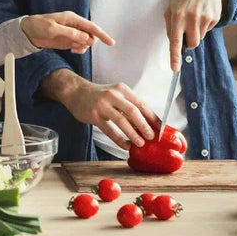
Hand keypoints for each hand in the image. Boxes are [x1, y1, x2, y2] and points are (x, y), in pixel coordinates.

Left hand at [21, 11, 114, 53]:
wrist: (28, 32)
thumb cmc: (39, 26)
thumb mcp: (53, 29)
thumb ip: (70, 34)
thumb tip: (86, 38)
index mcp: (72, 19)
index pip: (91, 27)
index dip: (102, 35)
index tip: (111, 43)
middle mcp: (75, 25)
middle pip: (91, 35)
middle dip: (88, 42)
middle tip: (76, 45)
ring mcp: (72, 33)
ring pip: (86, 42)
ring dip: (82, 47)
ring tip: (71, 47)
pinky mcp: (68, 41)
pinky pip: (80, 46)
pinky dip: (79, 50)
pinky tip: (72, 50)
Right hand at [40, 69, 157, 149]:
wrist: (76, 92)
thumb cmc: (100, 95)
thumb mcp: (116, 94)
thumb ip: (129, 105)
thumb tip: (147, 123)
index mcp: (122, 89)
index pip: (141, 104)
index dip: (152, 117)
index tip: (160, 128)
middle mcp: (113, 95)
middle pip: (133, 111)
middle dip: (144, 125)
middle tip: (152, 137)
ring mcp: (102, 105)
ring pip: (121, 121)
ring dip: (133, 134)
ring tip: (140, 143)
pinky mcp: (94, 115)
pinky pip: (109, 130)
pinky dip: (119, 139)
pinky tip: (125, 146)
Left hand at [164, 0, 226, 70]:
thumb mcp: (171, 7)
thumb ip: (170, 26)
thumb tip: (174, 44)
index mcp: (177, 16)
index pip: (175, 41)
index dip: (174, 57)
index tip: (175, 68)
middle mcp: (191, 18)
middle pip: (192, 44)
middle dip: (190, 42)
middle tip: (188, 30)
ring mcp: (204, 18)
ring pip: (200, 38)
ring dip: (197, 32)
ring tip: (195, 17)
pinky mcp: (214, 17)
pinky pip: (208, 30)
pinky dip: (204, 26)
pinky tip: (203, 13)